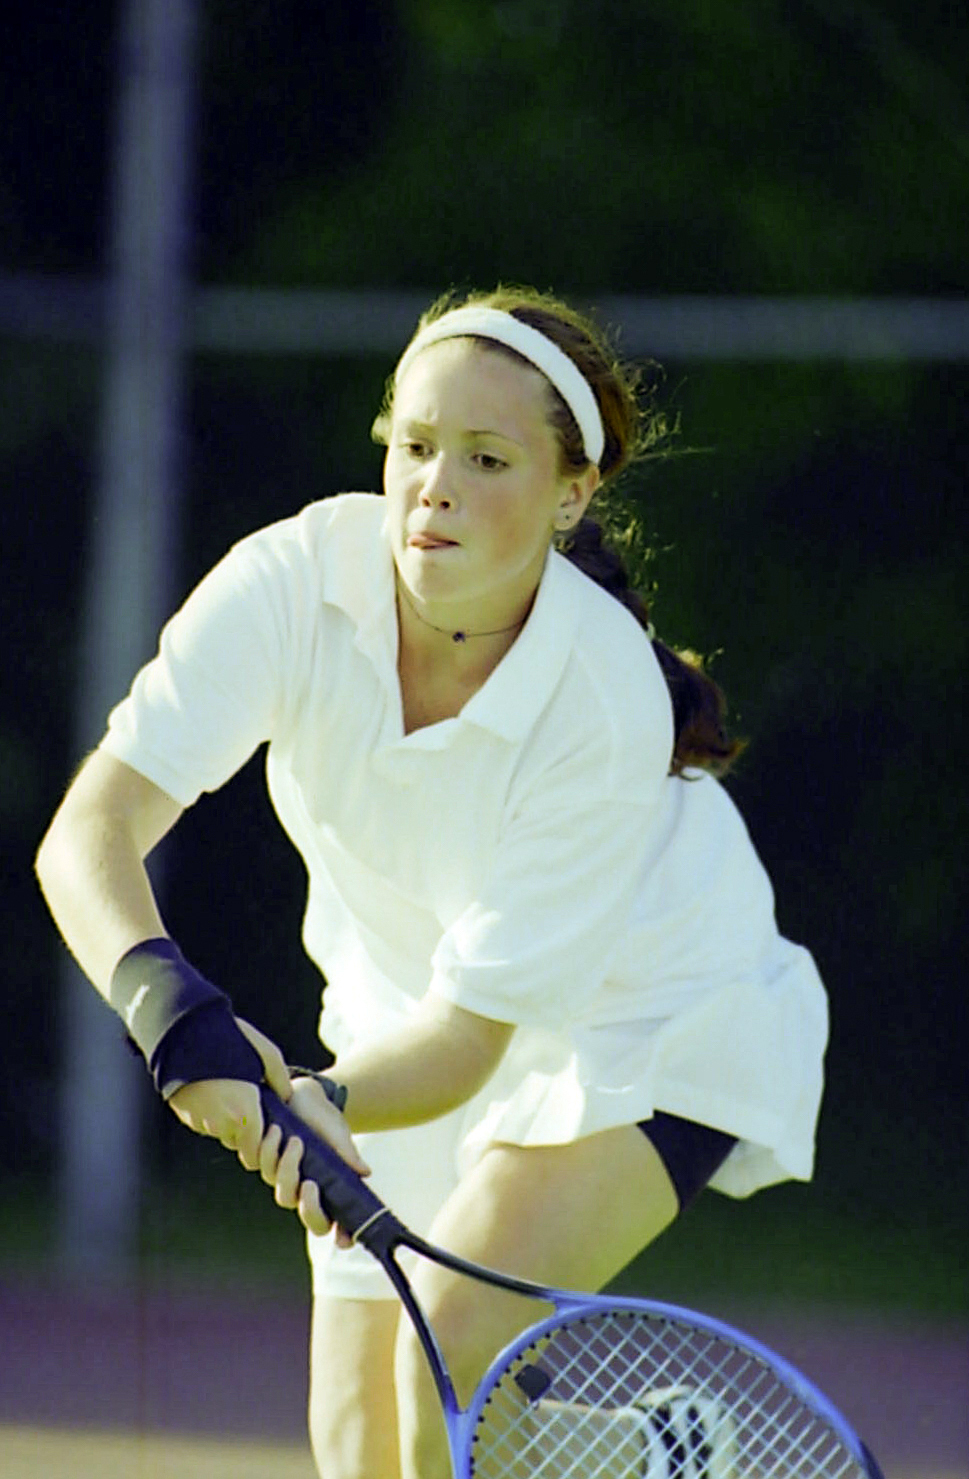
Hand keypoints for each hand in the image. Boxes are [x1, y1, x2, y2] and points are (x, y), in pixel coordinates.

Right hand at [167, 1016, 291, 1165]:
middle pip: (240, 1141)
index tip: (268, 1118)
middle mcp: (221, 1124)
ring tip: (230, 1091)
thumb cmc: (230, 1039)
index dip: (265, 1136)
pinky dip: (211, 1114)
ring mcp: (200, 1122)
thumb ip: (281, 1080)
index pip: (258, 1147)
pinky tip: (213, 1089)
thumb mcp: (265, 1054)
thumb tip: (287, 1097)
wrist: (184, 1031)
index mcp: (244, 1112)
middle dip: (247, 1128)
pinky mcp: (185, 1116)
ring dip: (228, 1121)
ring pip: (221, 1133)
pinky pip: (204, 1124)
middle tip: (250, 1102)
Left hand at [258, 1076, 369, 1242]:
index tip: (343, 1238)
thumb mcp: (339, 1135)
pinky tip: (276, 1131)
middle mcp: (307, 1190)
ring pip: (282, 1193)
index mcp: (330, 1189)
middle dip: (308, 1206)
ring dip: (287, 1167)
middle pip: (309, 1218)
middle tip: (310, 1183)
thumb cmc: (325, 1120)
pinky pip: (260, 1167)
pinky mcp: (265, 1162)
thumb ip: (348, 1154)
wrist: (303, 1094)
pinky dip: (268, 1150)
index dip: (342, 1235)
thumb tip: (364, 1172)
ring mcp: (285, 1179)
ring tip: (295, 1140)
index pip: (338, 1222)